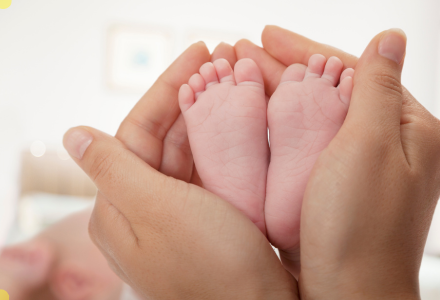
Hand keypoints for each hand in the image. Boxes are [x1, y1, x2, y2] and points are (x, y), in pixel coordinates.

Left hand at [63, 43, 297, 298]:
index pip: (136, 132)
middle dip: (191, 98)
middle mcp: (144, 210)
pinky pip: (210, 172)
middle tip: (224, 62)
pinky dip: (223, 145)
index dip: (166, 89)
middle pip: (162, 140)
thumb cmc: (211, 264)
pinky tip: (240, 124)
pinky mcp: (208, 221)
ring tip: (234, 83)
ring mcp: (178, 216)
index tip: (199, 53)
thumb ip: (114, 167)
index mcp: (120, 208)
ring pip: (188, 154)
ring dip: (209, 117)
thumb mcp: (158, 209)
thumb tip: (72, 134)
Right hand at [235, 26, 439, 291]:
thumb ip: (376, 87)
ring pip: (317, 119)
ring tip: (239, 74)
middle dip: (286, 70)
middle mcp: (391, 149)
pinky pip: (309, 148)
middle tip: (243, 51)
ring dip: (279, 95)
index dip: (309, 50)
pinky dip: (282, 129)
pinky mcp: (337, 191)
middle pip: (333, 92)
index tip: (268, 35)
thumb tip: (392, 37)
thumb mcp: (370, 145)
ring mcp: (362, 171)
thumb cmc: (361, 228)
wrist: (347, 297)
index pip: (357, 71)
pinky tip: (254, 116)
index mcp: (412, 132)